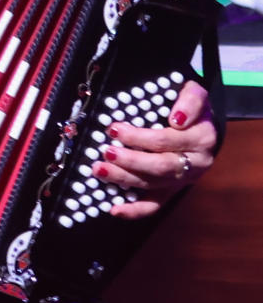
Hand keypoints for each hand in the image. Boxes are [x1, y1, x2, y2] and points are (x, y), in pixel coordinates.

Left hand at [89, 79, 216, 219]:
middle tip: (105, 151)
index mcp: (202, 138)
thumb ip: (190, 100)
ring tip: (99, 169)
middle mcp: (196, 163)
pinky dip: (135, 210)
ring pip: (153, 184)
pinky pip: (155, 205)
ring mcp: (183, 180)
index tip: (115, 129)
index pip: (167, 140)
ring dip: (124, 179)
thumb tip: (177, 118)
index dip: (140, 136)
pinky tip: (115, 209)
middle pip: (160, 166)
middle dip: (130, 160)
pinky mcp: (172, 190)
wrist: (202, 124)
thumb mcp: (195, 93)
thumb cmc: (191, 106)